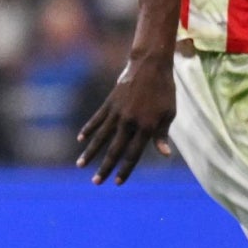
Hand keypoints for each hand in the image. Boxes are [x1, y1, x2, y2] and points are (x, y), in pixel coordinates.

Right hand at [76, 50, 175, 184]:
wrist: (150, 65)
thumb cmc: (164, 90)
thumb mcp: (168, 113)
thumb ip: (162, 135)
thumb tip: (164, 154)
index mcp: (145, 127)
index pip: (133, 154)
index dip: (125, 170)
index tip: (117, 182)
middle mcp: (129, 122)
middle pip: (114, 150)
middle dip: (104, 167)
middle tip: (95, 182)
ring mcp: (117, 112)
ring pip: (100, 137)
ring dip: (90, 153)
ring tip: (80, 165)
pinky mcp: (110, 103)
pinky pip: (97, 119)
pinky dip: (88, 129)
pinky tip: (80, 140)